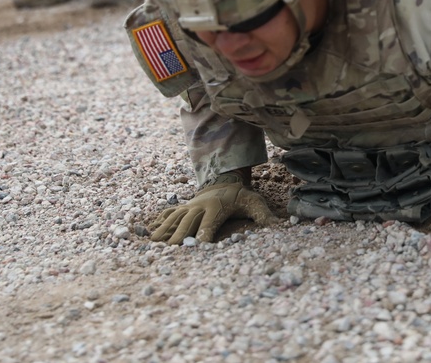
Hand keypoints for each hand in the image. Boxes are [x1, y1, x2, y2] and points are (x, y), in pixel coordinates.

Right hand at [150, 172, 278, 244]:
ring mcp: (188, 206)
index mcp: (215, 209)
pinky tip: (149, 233)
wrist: (225, 177)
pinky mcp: (183, 206)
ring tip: (153, 245)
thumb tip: (281, 227)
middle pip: (186, 225)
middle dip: (178, 239)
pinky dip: (159, 222)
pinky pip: (168, 214)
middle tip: (169, 254)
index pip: (208, 227)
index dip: (202, 238)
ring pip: (173, 220)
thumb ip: (264, 216)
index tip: (197, 249)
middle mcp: (198, 207)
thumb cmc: (240, 195)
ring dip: (164, 232)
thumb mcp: (254, 202)